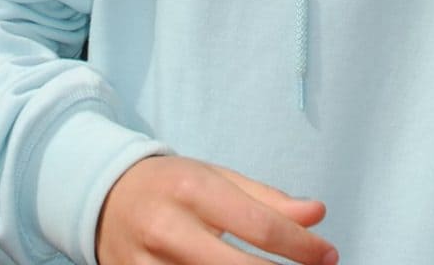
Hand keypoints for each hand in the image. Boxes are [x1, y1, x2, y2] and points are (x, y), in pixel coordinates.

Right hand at [96, 156, 336, 264]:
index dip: (301, 246)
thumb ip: (267, 198)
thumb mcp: (218, 178)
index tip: (328, 255)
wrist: (105, 196)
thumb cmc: (173, 185)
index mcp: (192, 188)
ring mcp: (149, 264)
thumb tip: (318, 214)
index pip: (259, 225)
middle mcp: (168, 227)